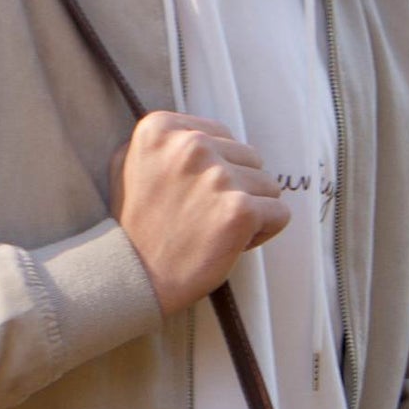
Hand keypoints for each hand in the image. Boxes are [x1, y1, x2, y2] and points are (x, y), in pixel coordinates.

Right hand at [109, 111, 289, 314]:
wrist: (131, 280)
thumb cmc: (133, 229)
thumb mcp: (129, 165)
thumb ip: (164, 143)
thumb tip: (199, 133)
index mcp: (161, 128)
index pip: (221, 136)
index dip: (213, 170)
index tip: (187, 197)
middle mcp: (190, 145)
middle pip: (248, 157)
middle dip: (234, 189)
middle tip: (201, 219)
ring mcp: (217, 177)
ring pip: (267, 185)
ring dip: (248, 211)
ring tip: (214, 232)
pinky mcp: (239, 210)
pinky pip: (279, 213)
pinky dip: (262, 233)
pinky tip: (231, 244)